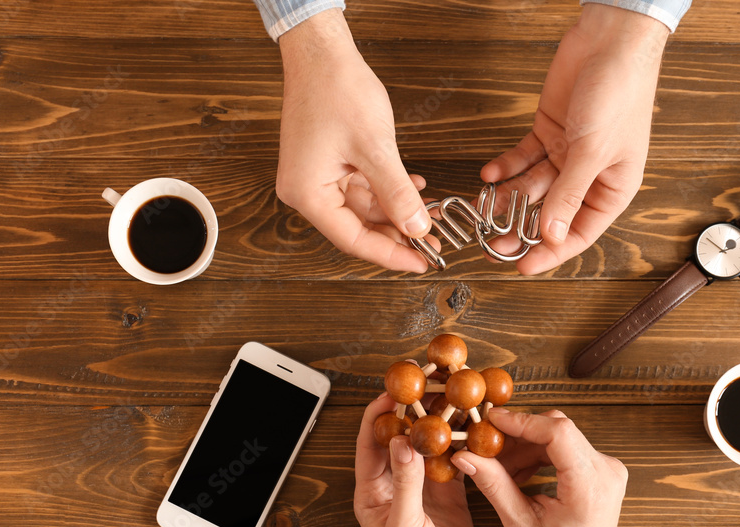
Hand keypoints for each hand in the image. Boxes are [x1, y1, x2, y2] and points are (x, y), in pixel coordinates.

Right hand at [275, 9, 433, 272]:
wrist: (321, 52)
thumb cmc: (336, 90)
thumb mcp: (375, 148)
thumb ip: (397, 194)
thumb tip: (417, 228)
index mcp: (307, 193)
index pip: (353, 239)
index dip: (391, 254)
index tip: (421, 262)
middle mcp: (307, 191)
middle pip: (357, 228)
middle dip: (397, 235)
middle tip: (432, 244)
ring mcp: (317, 178)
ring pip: (364, 209)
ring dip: (397, 212)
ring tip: (430, 216)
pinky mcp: (328, 165)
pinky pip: (362, 189)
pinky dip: (388, 191)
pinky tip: (414, 188)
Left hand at [354, 395, 481, 526]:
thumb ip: (405, 484)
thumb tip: (404, 442)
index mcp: (372, 492)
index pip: (372, 440)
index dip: (383, 410)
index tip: (398, 385)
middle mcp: (396, 485)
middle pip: (403, 435)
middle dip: (416, 408)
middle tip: (432, 379)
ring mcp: (424, 489)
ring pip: (431, 445)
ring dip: (442, 421)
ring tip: (456, 393)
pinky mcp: (450, 497)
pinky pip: (454, 462)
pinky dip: (463, 443)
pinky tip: (474, 424)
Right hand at [452, 409, 715, 526]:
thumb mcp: (520, 525)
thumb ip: (494, 485)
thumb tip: (464, 456)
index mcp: (589, 486)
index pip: (558, 433)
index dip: (521, 421)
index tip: (489, 421)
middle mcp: (605, 470)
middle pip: (557, 430)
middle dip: (517, 434)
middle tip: (485, 446)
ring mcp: (607, 466)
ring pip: (558, 436)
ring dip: (524, 445)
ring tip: (497, 466)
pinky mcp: (600, 467)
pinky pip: (564, 446)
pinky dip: (537, 453)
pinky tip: (515, 472)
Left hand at [481, 6, 668, 273]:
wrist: (612, 41)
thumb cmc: (620, 93)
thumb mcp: (592, 152)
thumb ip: (569, 196)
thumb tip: (551, 236)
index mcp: (613, 188)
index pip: (579, 233)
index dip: (551, 252)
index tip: (522, 266)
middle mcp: (589, 176)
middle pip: (550, 214)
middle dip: (520, 229)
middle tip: (491, 244)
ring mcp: (567, 154)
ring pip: (531, 188)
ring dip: (507, 199)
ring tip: (482, 210)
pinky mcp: (548, 132)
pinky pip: (522, 158)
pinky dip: (506, 167)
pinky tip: (489, 175)